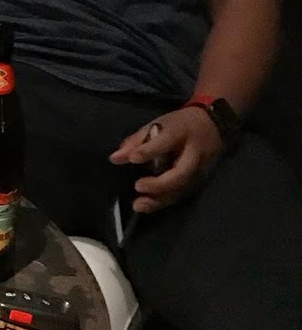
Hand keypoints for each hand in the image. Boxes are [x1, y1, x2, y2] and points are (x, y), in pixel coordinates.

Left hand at [109, 107, 224, 212]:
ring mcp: (200, 169)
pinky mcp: (200, 180)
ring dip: (160, 199)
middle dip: (159, 184)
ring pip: (181, 188)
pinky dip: (165, 200)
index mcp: (179, 132)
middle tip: (137, 186)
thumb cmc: (179, 124)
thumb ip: (136, 141)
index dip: (149, 151)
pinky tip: (149, 205)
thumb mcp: (157, 124)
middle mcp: (192, 153)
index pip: (164, 142)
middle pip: (179, 173)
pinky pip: (182, 193)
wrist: (214, 126)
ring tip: (139, 205)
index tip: (133, 159)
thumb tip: (115, 158)